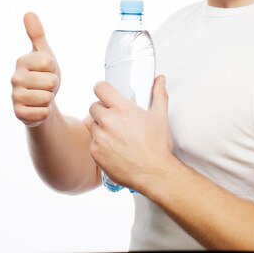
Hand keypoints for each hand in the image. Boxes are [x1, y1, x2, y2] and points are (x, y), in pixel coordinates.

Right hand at [11, 12, 60, 126]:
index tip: (46, 71)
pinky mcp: (18, 114)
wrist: (41, 101)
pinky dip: (45, 112)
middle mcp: (15, 78)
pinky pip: (43, 112)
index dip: (54, 69)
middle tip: (45, 86)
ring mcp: (15, 96)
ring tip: (42, 96)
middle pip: (50, 81)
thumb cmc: (43, 75)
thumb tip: (28, 13)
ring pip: (47, 98)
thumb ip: (37, 34)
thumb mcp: (44, 53)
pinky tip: (38, 108)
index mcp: (22, 61)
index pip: (49, 63)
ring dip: (49, 99)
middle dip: (53, 85)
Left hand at [88, 75, 173, 191]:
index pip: (100, 88)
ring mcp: (100, 137)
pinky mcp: (95, 152)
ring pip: (93, 125)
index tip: (106, 94)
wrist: (153, 173)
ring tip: (116, 136)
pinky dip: (100, 145)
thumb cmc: (157, 146)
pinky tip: (114, 149)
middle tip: (115, 119)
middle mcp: (108, 121)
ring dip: (101, 128)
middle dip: (103, 110)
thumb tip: (160, 80)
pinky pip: (92, 143)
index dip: (102, 90)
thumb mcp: (160, 116)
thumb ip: (159, 94)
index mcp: (122, 109)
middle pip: (94, 106)